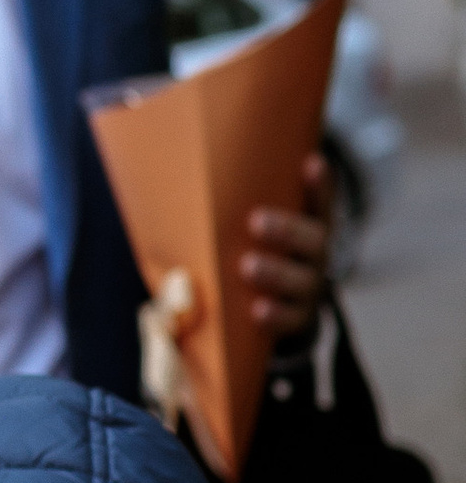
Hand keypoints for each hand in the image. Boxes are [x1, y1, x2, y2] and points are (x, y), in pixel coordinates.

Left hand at [242, 149, 331, 346]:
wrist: (275, 313)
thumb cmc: (253, 256)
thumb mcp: (249, 232)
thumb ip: (228, 212)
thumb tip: (163, 174)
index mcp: (307, 228)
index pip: (318, 202)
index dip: (319, 184)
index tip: (310, 162)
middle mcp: (314, 256)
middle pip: (314, 240)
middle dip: (286, 229)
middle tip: (255, 221)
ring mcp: (308, 289)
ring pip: (302, 281)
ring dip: (276, 273)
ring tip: (247, 265)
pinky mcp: (297, 320)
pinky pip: (291, 319)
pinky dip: (276, 315)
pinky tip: (257, 311)